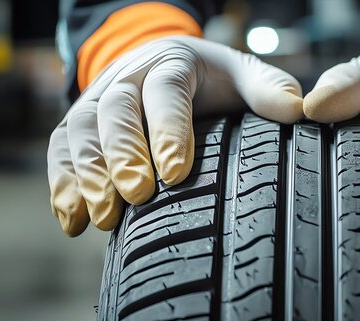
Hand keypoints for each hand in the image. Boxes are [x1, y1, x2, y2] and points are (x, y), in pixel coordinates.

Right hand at [48, 36, 302, 235]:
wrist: (163, 61)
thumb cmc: (210, 76)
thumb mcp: (243, 73)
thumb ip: (268, 89)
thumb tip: (299, 111)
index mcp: (172, 63)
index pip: (166, 91)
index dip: (168, 129)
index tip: (176, 173)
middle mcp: (128, 78)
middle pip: (115, 111)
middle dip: (122, 155)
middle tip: (136, 196)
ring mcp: (98, 100)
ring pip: (79, 131)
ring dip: (86, 174)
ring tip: (102, 217)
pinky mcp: (80, 123)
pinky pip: (61, 148)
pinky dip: (62, 183)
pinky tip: (71, 220)